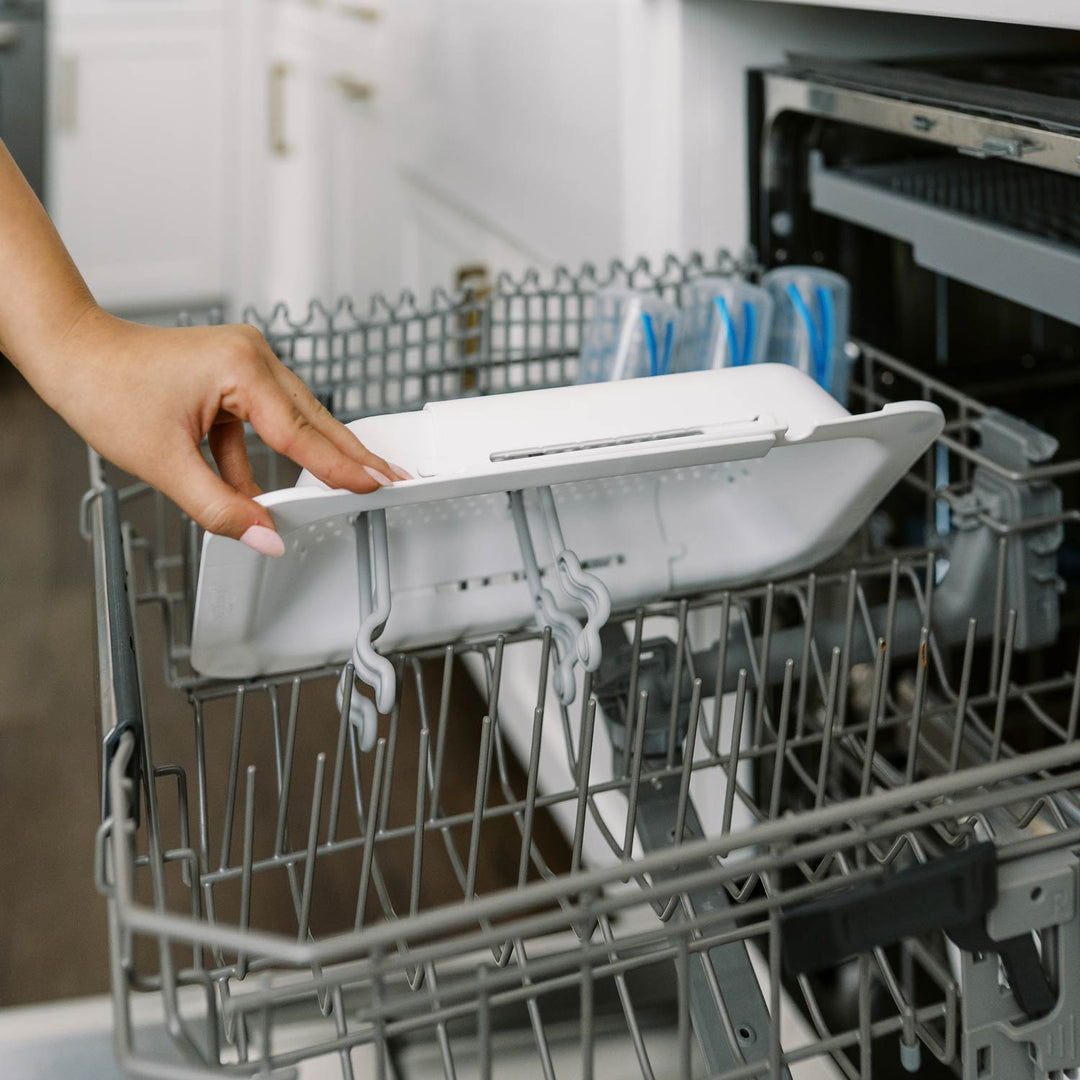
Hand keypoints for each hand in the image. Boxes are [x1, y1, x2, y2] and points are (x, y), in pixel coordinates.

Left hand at [35, 304, 407, 554]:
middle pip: (315, 418)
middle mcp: (252, 356)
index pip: (302, 433)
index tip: (376, 486)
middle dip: (353, 453)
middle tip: (393, 477)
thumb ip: (220, 507)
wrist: (71, 351)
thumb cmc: (105, 389)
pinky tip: (266, 489)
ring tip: (353, 480)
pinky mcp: (232, 373)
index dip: (340, 467)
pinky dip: (266, 455)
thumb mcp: (163, 463)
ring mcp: (244, 361)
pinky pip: (263, 420)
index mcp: (241, 368)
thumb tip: (265, 537)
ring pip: (295, 418)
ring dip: (316, 454)